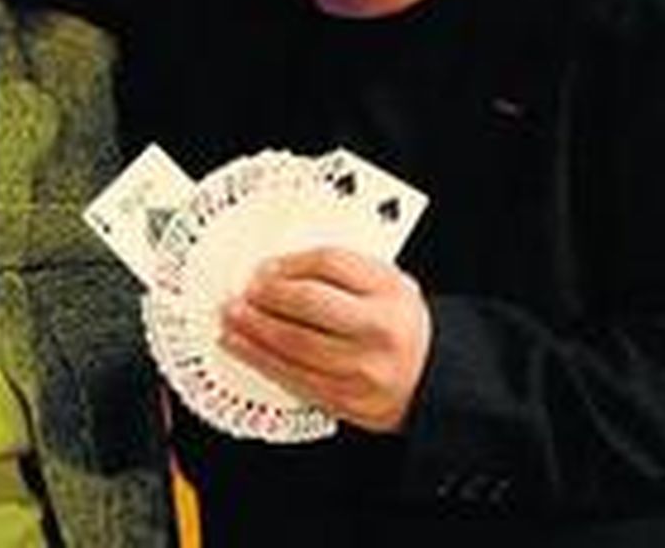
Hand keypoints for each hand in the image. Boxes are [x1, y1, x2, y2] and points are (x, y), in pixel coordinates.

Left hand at [220, 246, 431, 433]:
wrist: (432, 378)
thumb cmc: (400, 327)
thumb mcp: (388, 285)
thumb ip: (345, 273)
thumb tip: (280, 269)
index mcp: (390, 291)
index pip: (332, 264)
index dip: (291, 263)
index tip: (266, 267)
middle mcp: (379, 329)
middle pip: (309, 303)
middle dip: (267, 297)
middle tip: (243, 293)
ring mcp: (363, 368)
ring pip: (295, 345)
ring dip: (254, 330)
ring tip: (232, 319)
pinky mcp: (347, 399)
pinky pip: (295, 378)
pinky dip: (262, 362)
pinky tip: (244, 349)